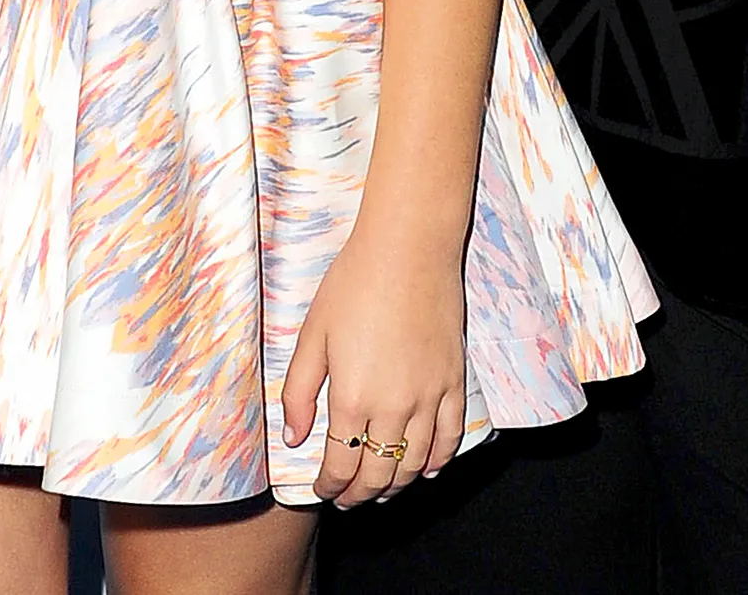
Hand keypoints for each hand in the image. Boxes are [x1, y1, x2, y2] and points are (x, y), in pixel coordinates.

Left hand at [280, 219, 468, 506]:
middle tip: (347, 499)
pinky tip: (426, 469)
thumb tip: (293, 437)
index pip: (340, 464)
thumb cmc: (354, 283)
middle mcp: (393, 408)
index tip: (322, 489)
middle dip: (358, 494)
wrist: (409, 248)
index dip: (329, 485)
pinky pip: (449, 438)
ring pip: (413, 465)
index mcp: (352, 398)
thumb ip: (299, 391)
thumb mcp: (312, 335)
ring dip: (395, 486)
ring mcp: (429, 397)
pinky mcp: (454, 381)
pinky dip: (437, 461)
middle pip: (378, 475)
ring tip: (380, 490)